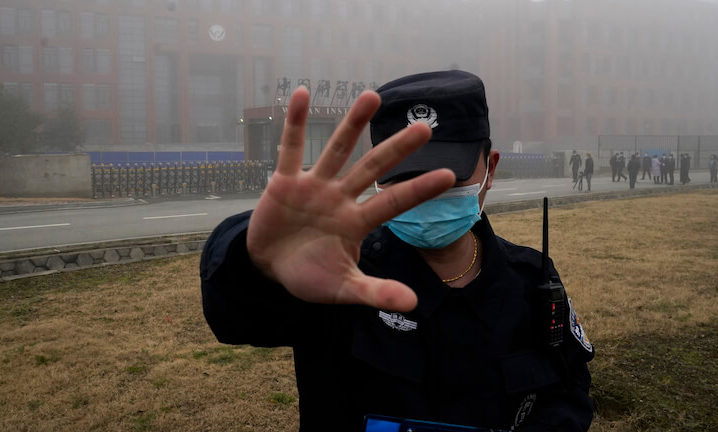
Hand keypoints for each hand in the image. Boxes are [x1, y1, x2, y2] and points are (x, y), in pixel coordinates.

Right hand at [247, 87, 454, 311]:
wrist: (268, 269)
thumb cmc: (308, 277)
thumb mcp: (342, 289)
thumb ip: (375, 293)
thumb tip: (414, 304)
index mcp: (357, 223)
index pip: (393, 203)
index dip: (418, 189)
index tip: (449, 175)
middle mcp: (340, 198)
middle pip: (373, 168)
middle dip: (397, 149)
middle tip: (425, 128)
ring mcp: (314, 186)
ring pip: (336, 150)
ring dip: (353, 124)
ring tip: (372, 96)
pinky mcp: (285, 181)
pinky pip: (290, 148)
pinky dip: (294, 122)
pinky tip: (300, 93)